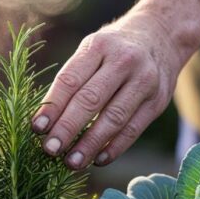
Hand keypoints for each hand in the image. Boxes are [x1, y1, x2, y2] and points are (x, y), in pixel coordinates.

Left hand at [32, 11, 194, 168]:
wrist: (162, 35)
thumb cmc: (114, 49)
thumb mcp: (93, 50)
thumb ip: (73, 79)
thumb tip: (46, 122)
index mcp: (99, 46)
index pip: (71, 80)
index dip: (52, 106)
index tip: (37, 128)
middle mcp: (124, 61)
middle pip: (91, 100)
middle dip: (68, 128)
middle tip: (50, 150)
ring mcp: (145, 81)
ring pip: (114, 118)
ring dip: (90, 144)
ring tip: (71, 162)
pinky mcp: (158, 101)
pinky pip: (134, 129)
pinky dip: (114, 147)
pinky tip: (97, 159)